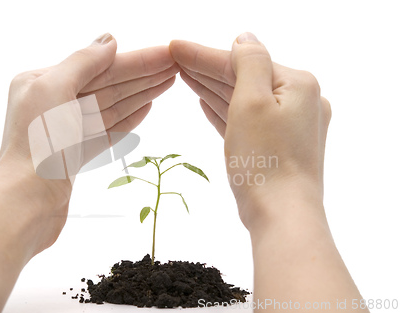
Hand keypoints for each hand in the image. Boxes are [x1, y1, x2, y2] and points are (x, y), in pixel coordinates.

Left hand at [0, 33, 176, 249]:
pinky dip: (128, 117)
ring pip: (111, 106)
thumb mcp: (54, 90)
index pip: (99, 66)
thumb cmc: (36, 146)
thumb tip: (108, 40)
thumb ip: (82, 62)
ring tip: (169, 81)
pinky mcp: (75, 154)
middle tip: (175, 65)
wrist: (26, 202)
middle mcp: (52, 104)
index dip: (135, 60)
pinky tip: (147, 105)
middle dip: (143, 74)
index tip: (164, 54)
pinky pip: (107, 130)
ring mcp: (65, 131)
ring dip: (141, 92)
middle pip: (108, 84)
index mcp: (42, 83)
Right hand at [171, 33, 330, 228]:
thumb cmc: (267, 161)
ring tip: (184, 76)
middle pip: (244, 78)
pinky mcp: (278, 147)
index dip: (205, 55)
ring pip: (244, 99)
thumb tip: (244, 39)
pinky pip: (246, 120)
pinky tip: (205, 103)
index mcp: (298, 85)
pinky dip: (225, 111)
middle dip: (207, 69)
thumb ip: (249, 63)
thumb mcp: (253, 102)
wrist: (281, 216)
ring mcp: (290, 127)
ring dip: (213, 88)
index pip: (243, 62)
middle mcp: (300, 102)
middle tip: (175, 58)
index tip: (176, 47)